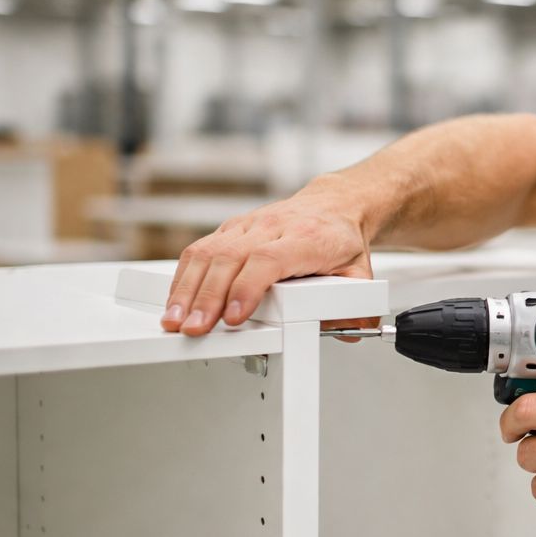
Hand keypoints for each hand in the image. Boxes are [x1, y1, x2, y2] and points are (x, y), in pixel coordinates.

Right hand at [162, 186, 377, 335]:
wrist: (335, 205)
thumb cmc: (341, 238)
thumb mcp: (360, 272)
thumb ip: (355, 305)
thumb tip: (349, 331)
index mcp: (307, 237)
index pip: (269, 259)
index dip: (247, 288)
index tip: (234, 316)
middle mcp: (273, 226)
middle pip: (231, 258)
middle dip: (208, 297)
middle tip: (195, 328)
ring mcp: (248, 225)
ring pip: (210, 251)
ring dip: (187, 288)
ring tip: (175, 320)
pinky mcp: (231, 229)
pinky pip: (200, 249)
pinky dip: (183, 276)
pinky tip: (176, 300)